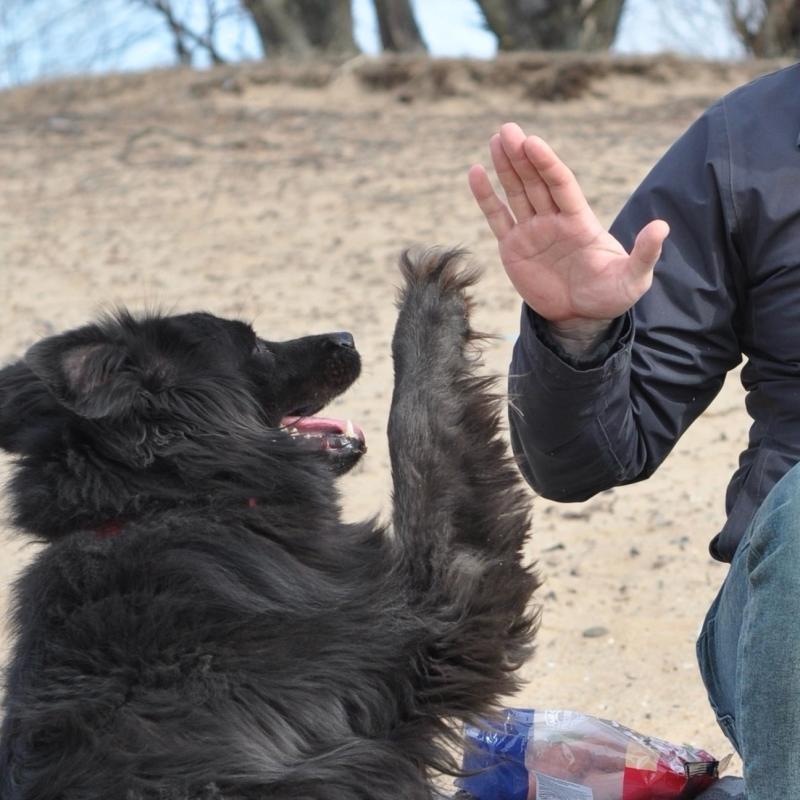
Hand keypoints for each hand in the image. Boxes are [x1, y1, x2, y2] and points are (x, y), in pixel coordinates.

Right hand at [469, 123, 668, 342]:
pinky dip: (486, 197)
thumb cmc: (611, 296)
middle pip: (536, 182)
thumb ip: (645, 253)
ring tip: (495, 140)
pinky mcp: (512, 248)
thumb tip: (662, 227)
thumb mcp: (633, 278)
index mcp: (580, 221)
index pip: (561, 185)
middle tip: (507, 129)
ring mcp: (532, 232)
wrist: (582, 318)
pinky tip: (476, 173)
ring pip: (516, 193)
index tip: (532, 142)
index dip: (547, 164)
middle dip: (522, 156)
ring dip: (505, 166)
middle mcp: (554, 220)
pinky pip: (497, 218)